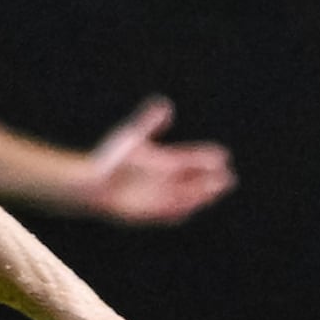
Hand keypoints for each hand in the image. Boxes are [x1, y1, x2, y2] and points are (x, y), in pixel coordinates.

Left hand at [77, 97, 237, 224]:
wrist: (93, 184)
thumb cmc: (111, 159)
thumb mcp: (132, 137)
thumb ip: (149, 123)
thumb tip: (166, 105)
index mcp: (167, 162)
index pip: (194, 160)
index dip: (208, 158)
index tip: (223, 155)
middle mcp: (167, 180)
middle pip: (196, 181)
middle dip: (211, 180)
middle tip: (227, 176)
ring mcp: (160, 197)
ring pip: (187, 198)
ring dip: (201, 196)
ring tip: (215, 190)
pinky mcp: (151, 212)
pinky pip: (170, 214)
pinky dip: (181, 211)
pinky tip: (192, 208)